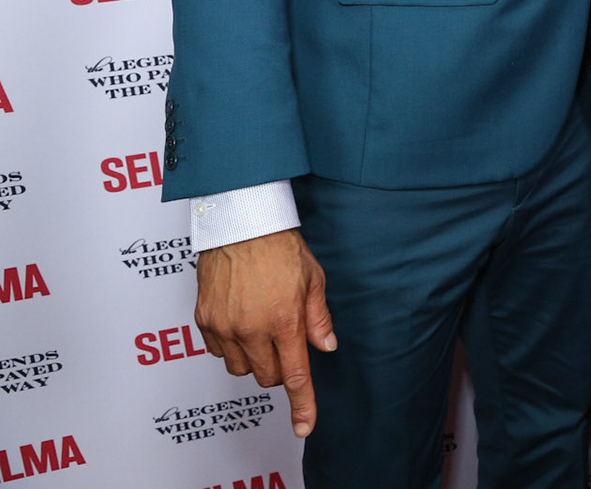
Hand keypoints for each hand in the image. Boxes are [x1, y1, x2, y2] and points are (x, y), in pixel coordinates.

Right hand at [195, 229, 334, 438]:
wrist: (240, 223)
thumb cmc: (280, 247)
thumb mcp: (313, 279)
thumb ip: (318, 318)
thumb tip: (326, 346)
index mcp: (284, 320)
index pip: (296, 375)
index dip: (302, 404)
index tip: (304, 426)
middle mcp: (251, 328)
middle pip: (266, 377)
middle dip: (279, 368)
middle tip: (285, 341)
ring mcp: (224, 326)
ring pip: (241, 368)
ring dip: (254, 358)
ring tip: (262, 325)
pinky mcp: (204, 320)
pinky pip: (219, 351)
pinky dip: (232, 345)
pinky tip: (241, 320)